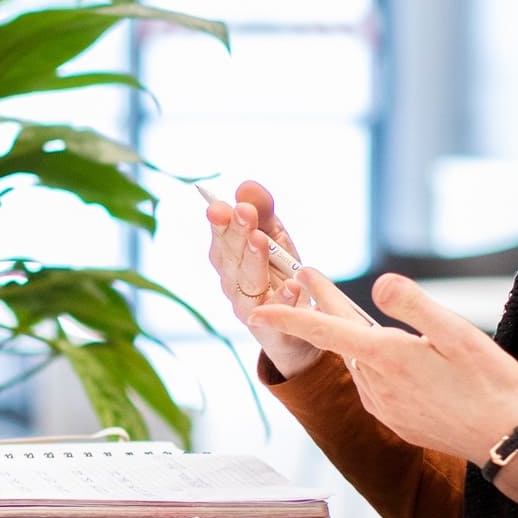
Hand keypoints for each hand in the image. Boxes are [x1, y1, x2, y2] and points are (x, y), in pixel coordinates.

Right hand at [202, 181, 338, 377]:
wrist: (297, 331)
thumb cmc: (279, 278)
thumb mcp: (276, 240)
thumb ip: (263, 213)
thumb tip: (246, 185)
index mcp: (230, 259)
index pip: (220, 237)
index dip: (220, 222)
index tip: (223, 206)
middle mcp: (232, 283)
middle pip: (230, 257)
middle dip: (236, 233)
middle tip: (245, 214)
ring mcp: (249, 307)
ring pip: (246, 283)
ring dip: (253, 260)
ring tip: (261, 241)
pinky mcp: (271, 330)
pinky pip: (275, 314)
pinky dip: (283, 299)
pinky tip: (292, 286)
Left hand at [251, 273, 517, 465]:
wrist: (507, 441)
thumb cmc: (488, 384)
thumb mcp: (458, 334)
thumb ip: (414, 306)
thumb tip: (379, 283)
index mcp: (386, 357)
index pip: (324, 331)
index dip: (290, 317)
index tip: (258, 309)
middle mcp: (376, 385)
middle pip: (338, 340)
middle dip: (322, 307)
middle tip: (306, 276)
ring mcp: (384, 406)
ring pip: (357, 362)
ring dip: (349, 336)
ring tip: (342, 308)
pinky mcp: (395, 420)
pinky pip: (374, 383)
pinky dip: (370, 363)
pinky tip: (383, 354)